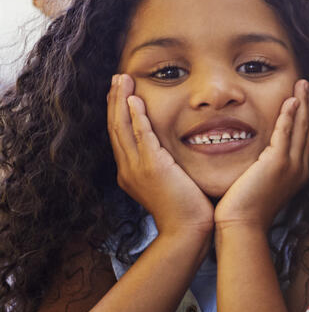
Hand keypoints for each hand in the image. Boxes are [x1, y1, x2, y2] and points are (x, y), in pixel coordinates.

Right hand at [107, 74, 213, 237]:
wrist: (188, 233)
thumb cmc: (188, 212)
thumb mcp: (171, 186)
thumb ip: (168, 168)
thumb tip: (176, 157)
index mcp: (131, 174)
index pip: (121, 136)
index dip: (119, 112)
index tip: (122, 93)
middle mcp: (128, 169)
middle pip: (115, 127)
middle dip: (115, 100)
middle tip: (117, 78)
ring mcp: (137, 169)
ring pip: (122, 127)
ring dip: (121, 101)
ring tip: (122, 80)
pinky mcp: (152, 168)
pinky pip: (140, 136)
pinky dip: (136, 118)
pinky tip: (134, 100)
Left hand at [215, 79, 308, 230]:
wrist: (242, 224)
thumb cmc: (244, 209)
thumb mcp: (260, 185)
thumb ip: (263, 168)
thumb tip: (257, 158)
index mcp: (296, 173)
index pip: (304, 138)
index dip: (305, 117)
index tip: (303, 99)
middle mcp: (299, 168)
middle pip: (308, 129)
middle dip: (308, 105)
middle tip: (306, 84)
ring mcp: (291, 166)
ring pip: (301, 127)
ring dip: (302, 103)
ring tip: (302, 84)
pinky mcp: (277, 163)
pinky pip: (286, 132)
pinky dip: (289, 115)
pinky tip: (291, 100)